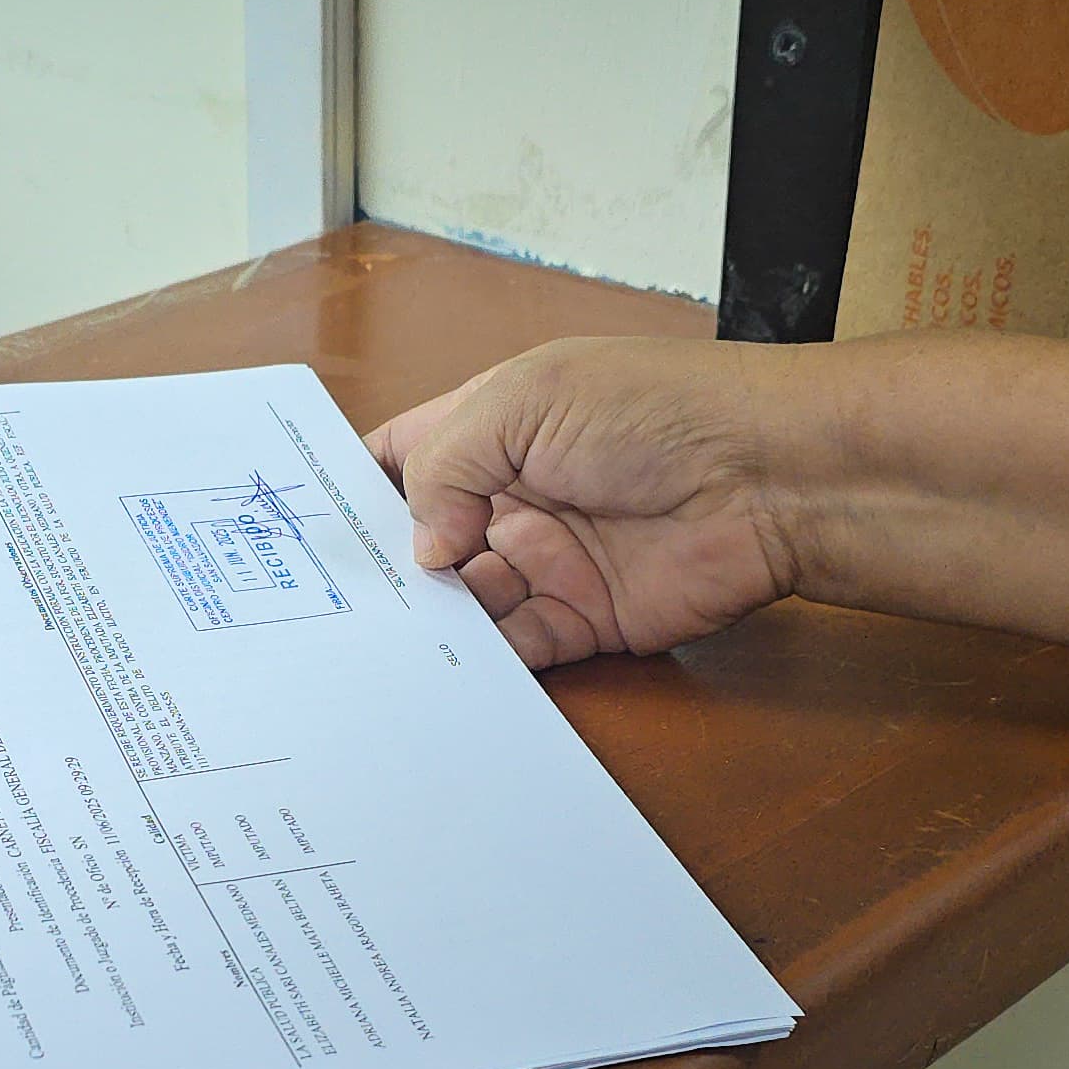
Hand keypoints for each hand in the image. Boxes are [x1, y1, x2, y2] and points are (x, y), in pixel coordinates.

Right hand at [364, 337, 826, 668]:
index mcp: (494, 427)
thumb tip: (418, 549)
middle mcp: (515, 496)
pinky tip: (445, 666)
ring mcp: (549, 559)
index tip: (305, 531)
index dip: (354, 491)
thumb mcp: (523, 402)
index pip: (402, 459)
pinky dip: (482, 660)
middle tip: (329, 604)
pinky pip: (518, 648)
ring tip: (384, 640)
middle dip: (385, 572)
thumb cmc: (656, 409)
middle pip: (425, 545)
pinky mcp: (586, 618)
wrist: (764, 475)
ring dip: (431, 621)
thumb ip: (446, 467)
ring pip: (465, 603)